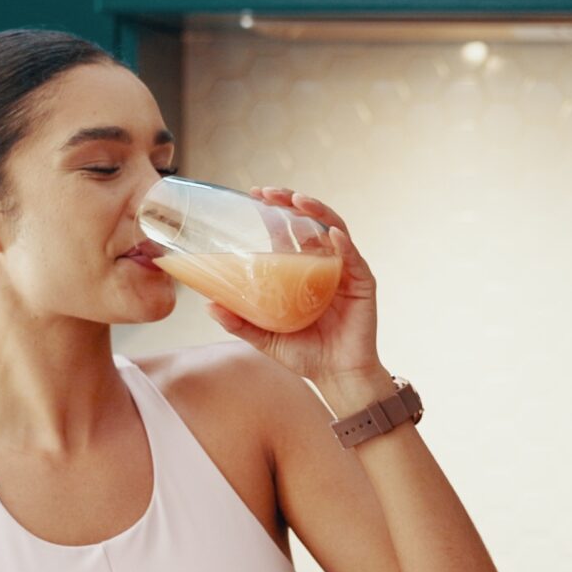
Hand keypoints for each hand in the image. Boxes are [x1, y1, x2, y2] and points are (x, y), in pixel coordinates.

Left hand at [206, 187, 380, 384]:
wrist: (338, 378)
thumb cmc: (306, 356)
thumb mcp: (266, 337)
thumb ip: (240, 322)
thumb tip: (208, 304)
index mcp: (302, 271)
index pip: (288, 232)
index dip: (274, 211)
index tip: (253, 196)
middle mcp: (324, 264)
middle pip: (310, 222)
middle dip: (290, 202)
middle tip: (267, 194)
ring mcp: (345, 271)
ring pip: (334, 229)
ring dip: (316, 211)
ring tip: (297, 201)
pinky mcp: (363, 283)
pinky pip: (354, 257)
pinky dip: (343, 243)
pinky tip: (331, 234)